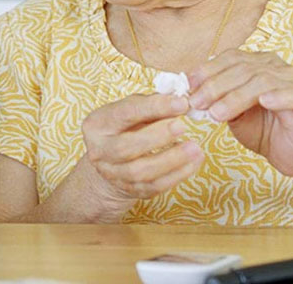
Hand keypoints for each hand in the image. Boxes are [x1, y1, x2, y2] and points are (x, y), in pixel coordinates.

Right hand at [78, 93, 203, 219]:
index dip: (153, 107)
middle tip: (182, 126)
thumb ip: (151, 105)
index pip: (125, 114)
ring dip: (171, 159)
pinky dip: (177, 175)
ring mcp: (113, 174)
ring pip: (141, 171)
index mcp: (97, 124)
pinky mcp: (130, 190)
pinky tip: (194, 162)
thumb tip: (180, 102)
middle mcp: (99, 151)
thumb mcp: (130, 110)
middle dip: (157, 137)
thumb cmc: (125, 128)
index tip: (180, 103)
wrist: (110, 162)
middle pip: (126, 147)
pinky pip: (155, 186)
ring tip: (195, 148)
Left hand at [188, 50, 292, 180]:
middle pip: (243, 69)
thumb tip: (187, 91)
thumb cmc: (261, 130)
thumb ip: (214, 99)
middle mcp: (277, 67)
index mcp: (258, 63)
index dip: (207, 70)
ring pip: (263, 81)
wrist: (291, 155)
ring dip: (236, 97)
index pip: (230, 57)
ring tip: (216, 114)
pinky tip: (264, 101)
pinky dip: (279, 96)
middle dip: (215, 86)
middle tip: (196, 103)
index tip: (187, 86)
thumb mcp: (230, 112)